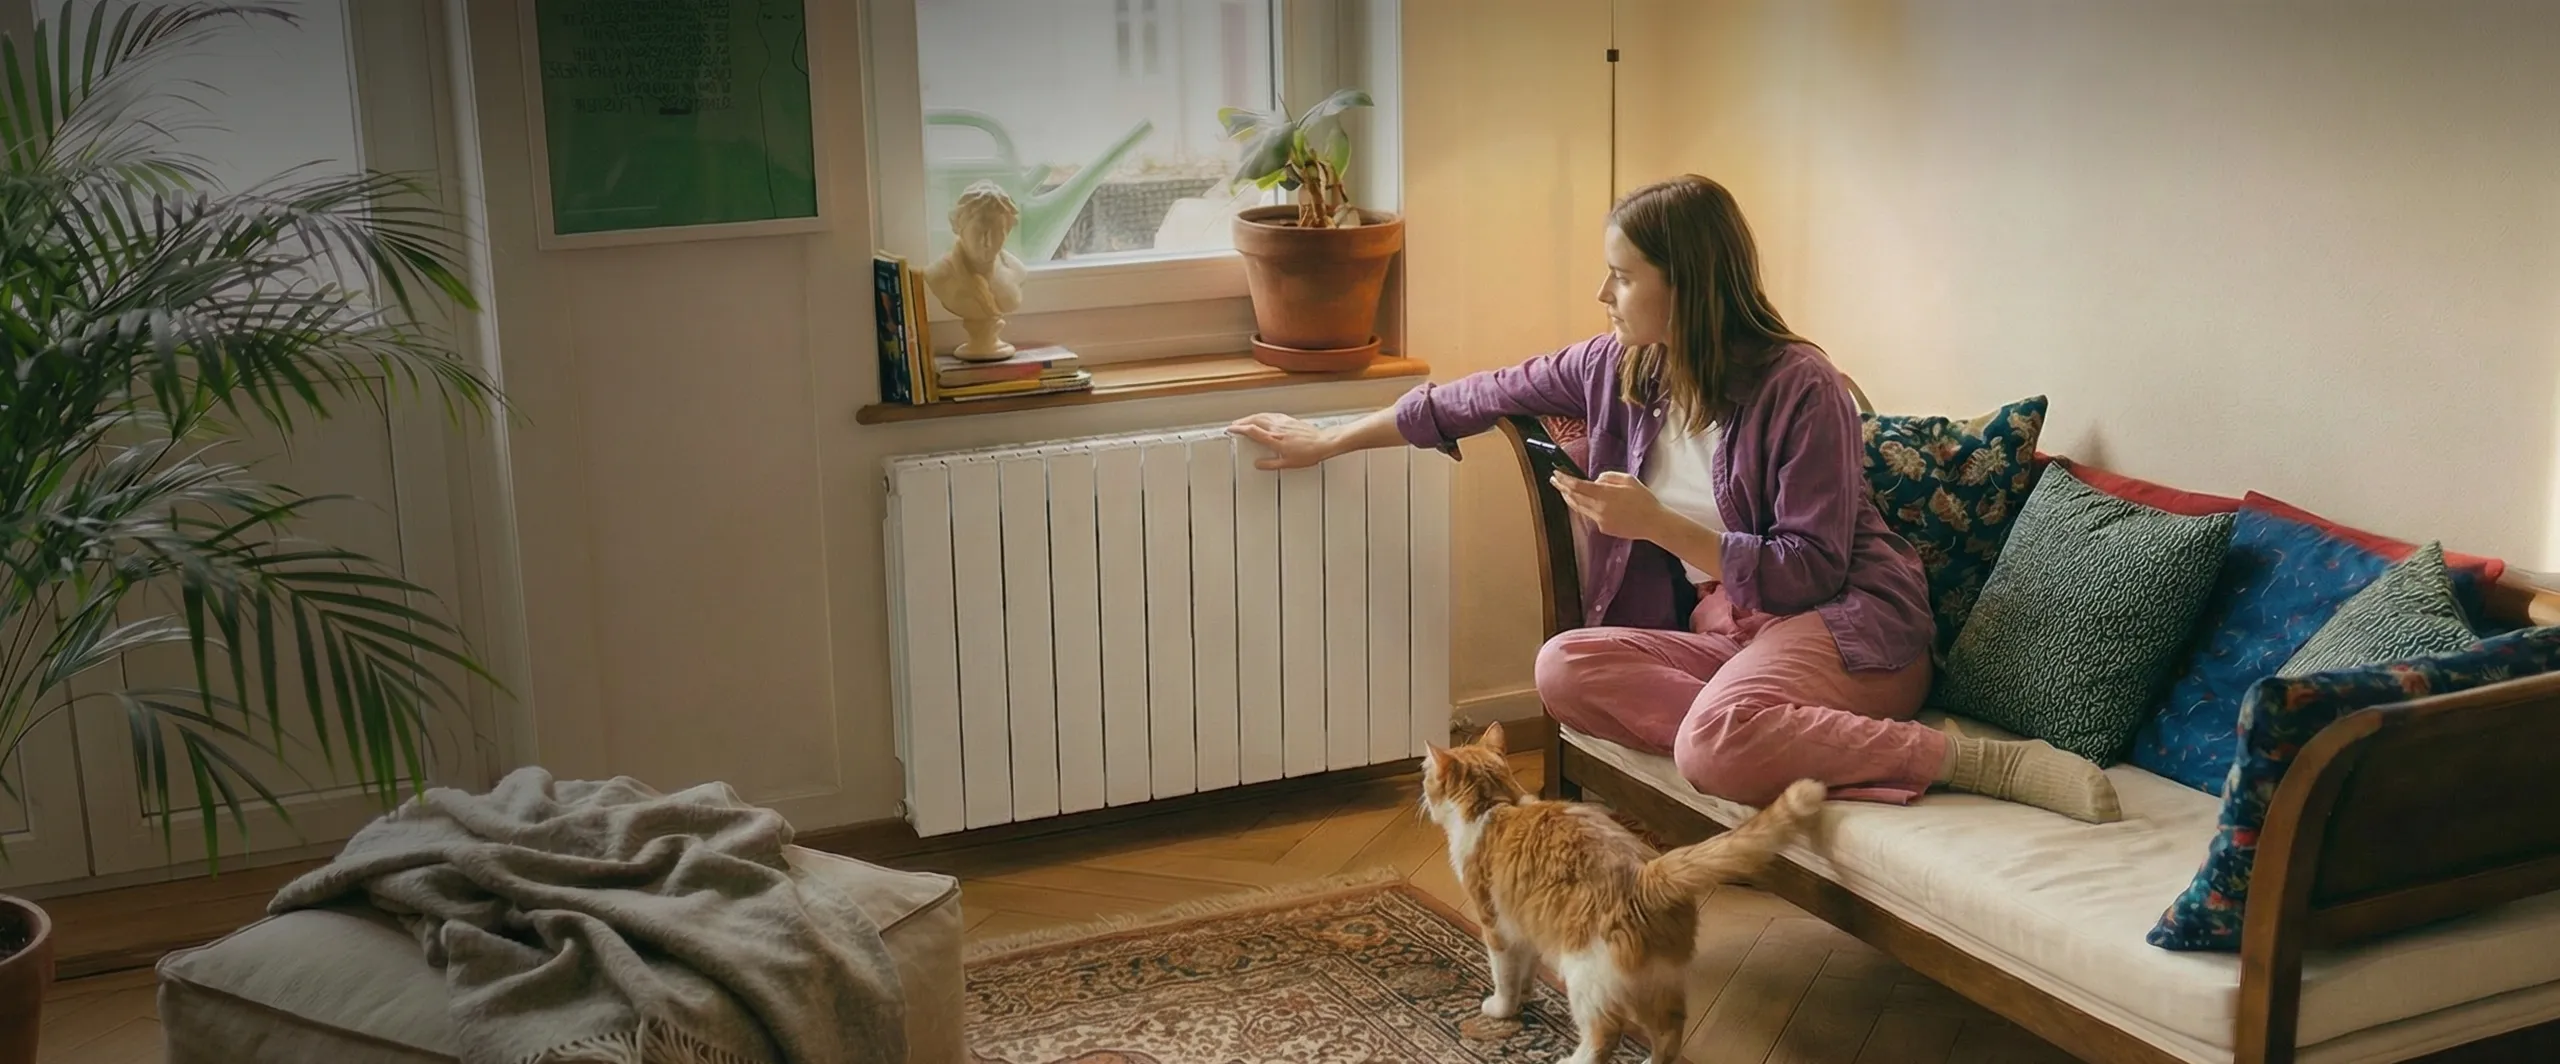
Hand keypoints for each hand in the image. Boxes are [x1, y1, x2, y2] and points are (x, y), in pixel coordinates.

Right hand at [1227, 413, 1336, 469]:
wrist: (1324, 442)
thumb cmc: (1309, 453)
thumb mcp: (1288, 464)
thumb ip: (1271, 464)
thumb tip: (1258, 464)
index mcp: (1274, 439)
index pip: (1252, 430)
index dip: (1239, 429)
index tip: (1231, 429)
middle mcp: (1277, 428)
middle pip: (1255, 420)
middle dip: (1242, 421)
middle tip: (1235, 424)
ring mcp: (1283, 422)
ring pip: (1263, 415)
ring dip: (1251, 417)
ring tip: (1245, 420)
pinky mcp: (1290, 419)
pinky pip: (1272, 414)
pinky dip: (1263, 415)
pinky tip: (1263, 417)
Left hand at [1553, 471, 1672, 540]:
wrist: (1653, 522)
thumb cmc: (1643, 499)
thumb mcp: (1628, 479)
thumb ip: (1609, 477)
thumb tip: (1596, 480)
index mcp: (1605, 494)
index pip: (1578, 486)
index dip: (1565, 479)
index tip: (1556, 473)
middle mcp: (1599, 508)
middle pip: (1574, 497)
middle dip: (1562, 488)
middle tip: (1554, 479)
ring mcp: (1599, 520)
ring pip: (1578, 508)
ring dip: (1569, 498)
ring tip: (1563, 490)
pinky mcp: (1603, 528)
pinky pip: (1590, 515)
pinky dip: (1585, 507)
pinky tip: (1585, 502)